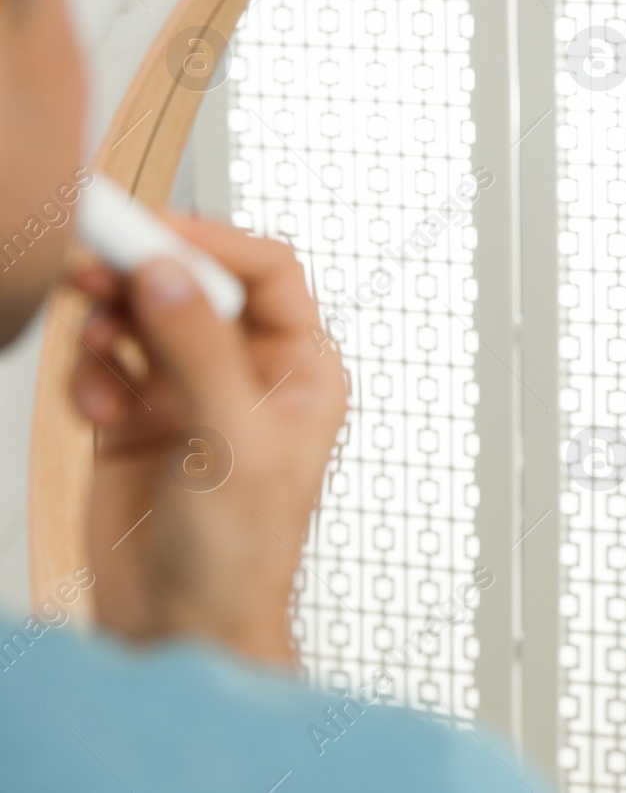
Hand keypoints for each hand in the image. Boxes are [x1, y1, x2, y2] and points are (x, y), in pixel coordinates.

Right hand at [67, 215, 347, 666]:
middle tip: (93, 262)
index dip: (211, 242)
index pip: (268, 273)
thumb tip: (169, 274)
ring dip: (111, 323)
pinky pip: (106, 364)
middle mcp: (249, 371)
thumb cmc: (241, 552)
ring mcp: (190, 392)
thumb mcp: (231, 442)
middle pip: (195, 284)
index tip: (152, 229)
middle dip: (144, 272)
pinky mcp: (137, 418)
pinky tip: (101, 412)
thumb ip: (198, 351)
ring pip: (142, 317)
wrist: (183, 626)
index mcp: (302, 368)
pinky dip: (92, 376)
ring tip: (97, 343)